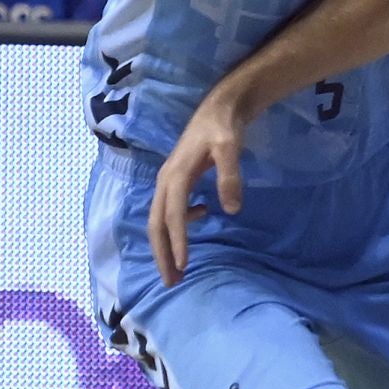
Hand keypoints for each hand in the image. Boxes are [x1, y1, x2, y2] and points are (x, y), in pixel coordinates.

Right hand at [147, 80, 251, 286]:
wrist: (220, 106)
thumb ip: (230, 177)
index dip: (177, 242)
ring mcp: (169, 180)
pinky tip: (201, 217)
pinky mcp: (177, 179)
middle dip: (162, 254)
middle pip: (157, 224)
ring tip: (179, 267)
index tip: (183, 266)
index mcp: (175, 176)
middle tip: (172, 282)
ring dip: (167, 244)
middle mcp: (166, 180)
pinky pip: (171, 208)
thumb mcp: (230, 148)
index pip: (173, 216)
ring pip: (160, 219)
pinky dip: (180, 222)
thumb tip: (231, 210)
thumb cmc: (224, 127)